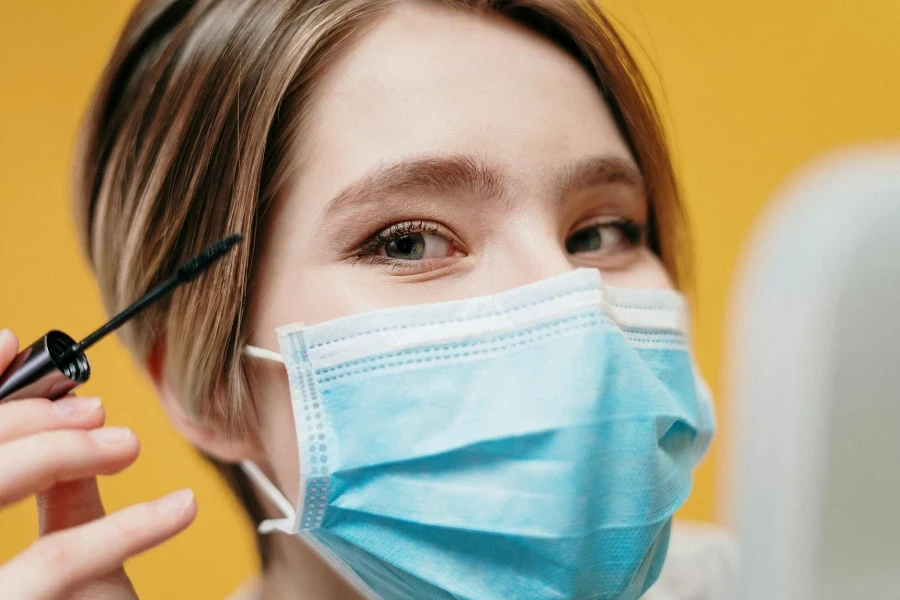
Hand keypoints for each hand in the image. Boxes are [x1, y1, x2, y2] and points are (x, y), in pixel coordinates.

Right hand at [0, 329, 197, 598]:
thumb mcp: (63, 555)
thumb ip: (55, 488)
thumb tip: (66, 406)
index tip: (10, 346)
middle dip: (20, 421)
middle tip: (94, 410)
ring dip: (60, 453)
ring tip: (126, 444)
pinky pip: (52, 564)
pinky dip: (121, 527)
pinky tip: (180, 507)